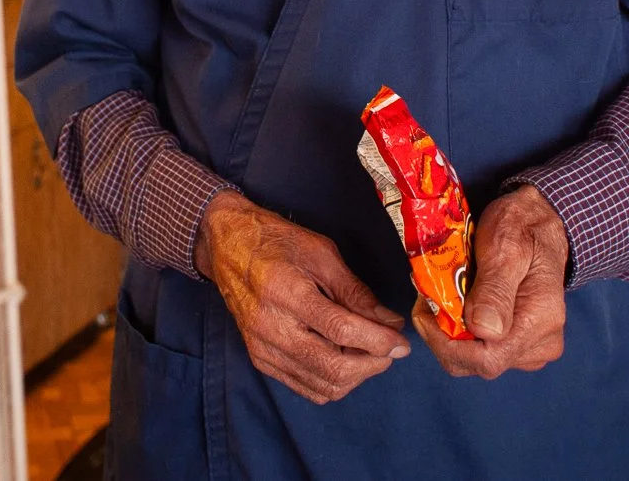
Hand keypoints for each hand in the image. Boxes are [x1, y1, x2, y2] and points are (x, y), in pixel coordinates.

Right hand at [194, 192, 409, 403]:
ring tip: (368, 352)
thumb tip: (389, 322)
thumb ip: (355, 291)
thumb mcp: (321, 253)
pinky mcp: (260, 359)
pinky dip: (333, 382)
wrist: (227, 245)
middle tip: (390, 348)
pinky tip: (344, 359)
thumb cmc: (275, 240)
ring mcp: (262, 348)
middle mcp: (270, 327)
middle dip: (373, 364)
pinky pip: (306, 387)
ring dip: (356, 376)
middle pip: (333, 368)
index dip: (378, 341)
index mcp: (286, 292)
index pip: (341, 330)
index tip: (402, 343)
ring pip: (323, 385)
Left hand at [414, 184, 568, 378]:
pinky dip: (463, 331)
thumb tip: (484, 331)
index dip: (445, 344)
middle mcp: (541, 343)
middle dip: (442, 336)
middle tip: (426, 297)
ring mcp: (533, 347)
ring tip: (439, 295)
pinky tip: (456, 303)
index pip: (486, 360)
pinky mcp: (523, 344)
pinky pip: (485, 349)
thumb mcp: (505, 248)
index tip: (424, 311)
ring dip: (450, 332)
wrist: (541, 225)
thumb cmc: (522, 230)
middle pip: (478, 363)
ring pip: (477, 359)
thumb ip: (495, 289)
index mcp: (539, 320)